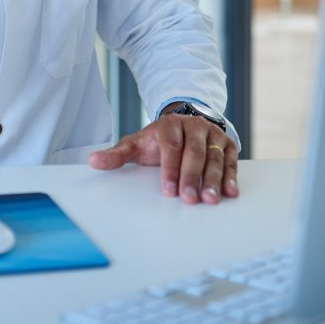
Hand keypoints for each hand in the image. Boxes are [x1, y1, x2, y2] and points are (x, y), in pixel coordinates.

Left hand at [87, 115, 238, 204]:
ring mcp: (212, 134)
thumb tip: (92, 161)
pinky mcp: (227, 143)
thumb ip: (116, 155)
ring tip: (211, 200)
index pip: (170, 146)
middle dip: (192, 176)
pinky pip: (231, 160)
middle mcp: (193, 126)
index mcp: (169, 125)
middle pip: (194, 152)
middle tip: (190, 199)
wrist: (183, 124)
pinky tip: (230, 192)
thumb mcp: (136, 144)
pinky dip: (231, 176)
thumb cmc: (157, 140)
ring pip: (214, 157)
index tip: (168, 190)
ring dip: (214, 179)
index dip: (169, 168)